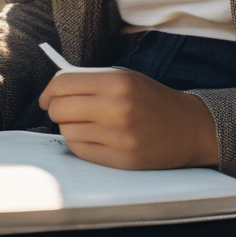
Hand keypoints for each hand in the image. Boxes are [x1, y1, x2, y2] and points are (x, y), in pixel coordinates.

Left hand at [38, 68, 218, 169]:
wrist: (188, 127)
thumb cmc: (151, 99)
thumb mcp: (126, 77)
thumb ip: (92, 80)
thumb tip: (55, 87)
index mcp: (117, 82)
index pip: (63, 83)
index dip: (49, 90)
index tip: (47, 96)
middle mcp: (116, 108)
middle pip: (60, 109)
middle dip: (55, 109)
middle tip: (64, 109)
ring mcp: (118, 136)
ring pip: (67, 131)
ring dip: (69, 127)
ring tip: (85, 123)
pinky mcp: (120, 159)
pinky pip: (80, 150)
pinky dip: (79, 143)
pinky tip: (93, 136)